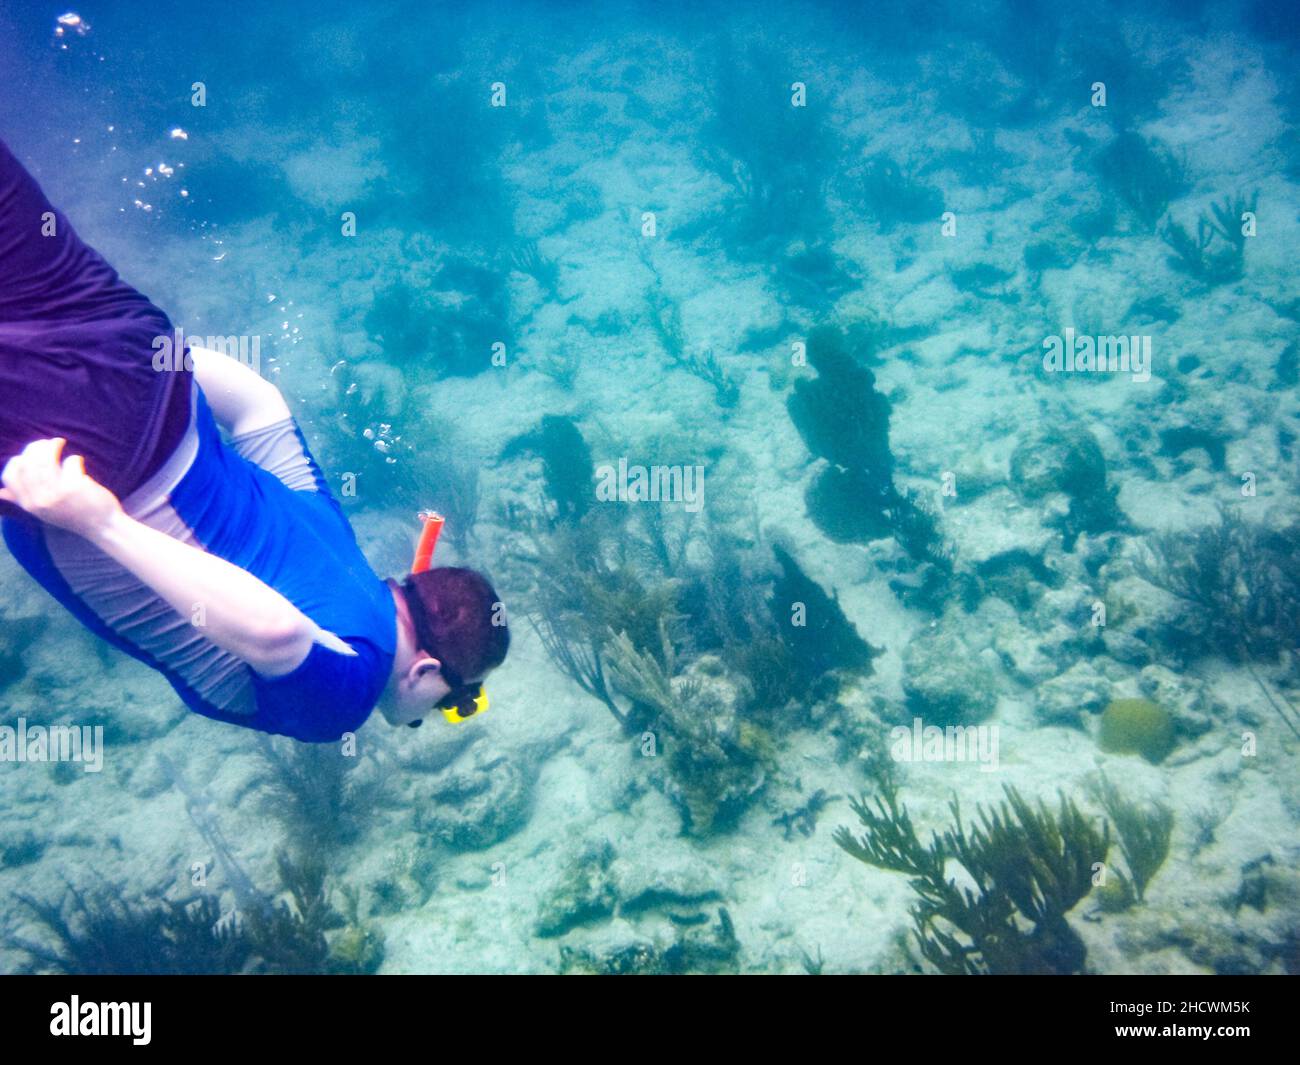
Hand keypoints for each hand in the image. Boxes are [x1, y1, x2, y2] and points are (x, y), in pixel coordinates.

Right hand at [0, 437, 123, 538]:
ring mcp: (57, 493)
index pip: (10, 477)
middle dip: (35, 447)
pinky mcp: (74, 487)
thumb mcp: (43, 512)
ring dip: (52, 446)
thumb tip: (0, 493)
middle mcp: (39, 500)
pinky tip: (78, 460)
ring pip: (46, 459)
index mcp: (29, 505)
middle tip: (48, 443)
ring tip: (59, 442)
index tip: (29, 455)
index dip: (17, 461)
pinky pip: (70, 462)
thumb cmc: (74, 516)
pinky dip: (75, 458)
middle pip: (27, 463)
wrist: (103, 527)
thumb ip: (23, 500)